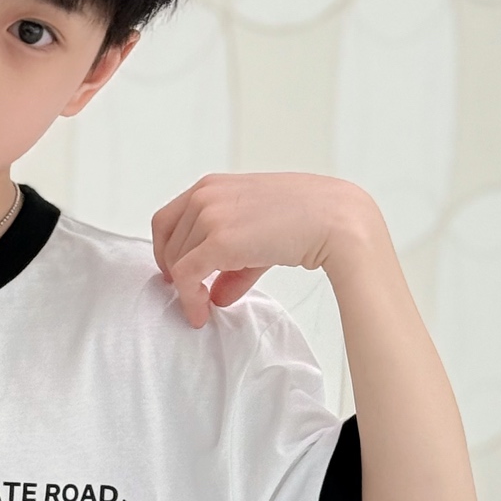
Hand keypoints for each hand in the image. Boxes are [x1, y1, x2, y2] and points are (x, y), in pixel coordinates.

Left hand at [151, 173, 380, 327]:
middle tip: (193, 295)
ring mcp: (210, 216)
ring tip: (204, 306)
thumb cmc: (304, 217)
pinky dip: (189, 300)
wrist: (334, 218)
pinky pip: (187, 277)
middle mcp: (205, 196)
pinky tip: (201, 314)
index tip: (175, 272)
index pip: (166, 220)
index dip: (166, 251)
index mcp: (211, 185)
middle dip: (178, 273)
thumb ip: (233, 262)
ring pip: (177, 263)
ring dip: (187, 289)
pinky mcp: (218, 240)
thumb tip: (217, 296)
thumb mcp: (257, 232)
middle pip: (168, 244)